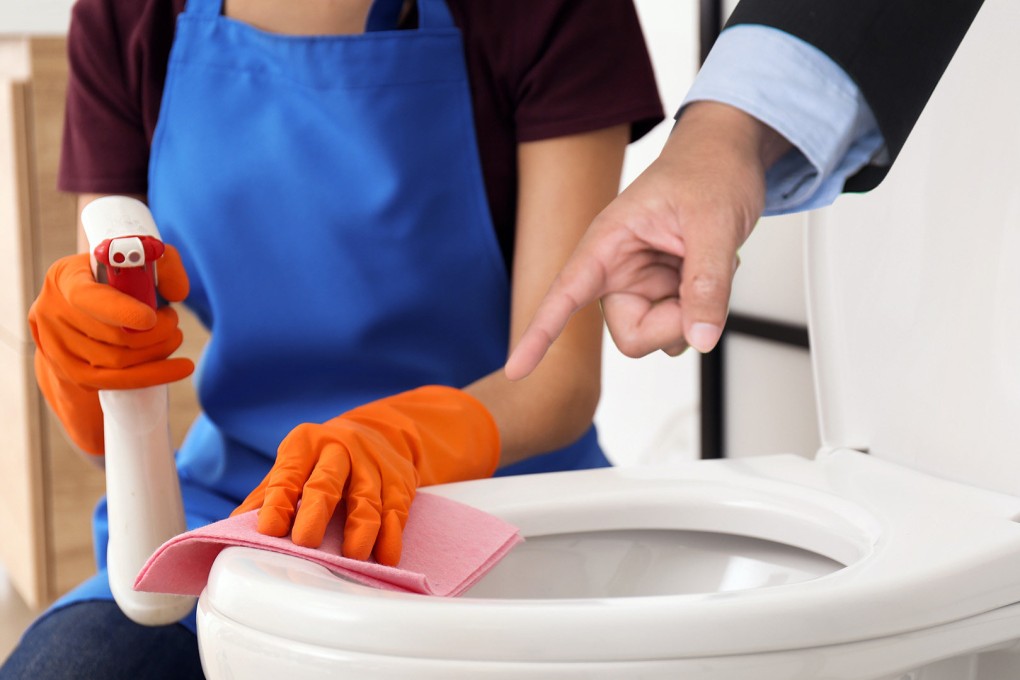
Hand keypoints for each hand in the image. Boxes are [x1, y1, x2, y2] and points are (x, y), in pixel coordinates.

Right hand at [29, 246, 192, 453]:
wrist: (89, 310)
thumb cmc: (120, 281)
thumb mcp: (137, 261)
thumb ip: (164, 264)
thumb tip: (177, 292)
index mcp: (66, 278)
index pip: (88, 298)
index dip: (120, 310)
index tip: (150, 318)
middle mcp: (53, 312)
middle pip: (111, 335)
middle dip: (155, 332)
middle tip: (173, 322)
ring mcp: (58, 347)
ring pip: (116, 361)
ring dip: (157, 351)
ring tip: (174, 336)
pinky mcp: (71, 373)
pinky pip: (115, 381)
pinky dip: (153, 375)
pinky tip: (181, 368)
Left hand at [233, 385, 499, 565]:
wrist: (382, 433)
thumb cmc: (324, 460)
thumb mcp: (294, 465)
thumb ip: (267, 496)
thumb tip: (230, 532)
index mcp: (305, 444)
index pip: (288, 473)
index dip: (278, 501)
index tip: (269, 530)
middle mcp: (339, 449)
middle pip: (327, 482)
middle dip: (317, 512)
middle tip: (306, 542)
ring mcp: (373, 465)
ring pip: (366, 498)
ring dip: (360, 528)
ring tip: (353, 556)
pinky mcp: (400, 482)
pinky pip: (396, 509)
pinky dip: (392, 534)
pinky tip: (387, 556)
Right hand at [504, 102, 790, 379]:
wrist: (728, 155)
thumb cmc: (709, 171)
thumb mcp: (714, 222)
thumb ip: (708, 283)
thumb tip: (701, 339)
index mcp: (608, 241)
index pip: (564, 294)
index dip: (539, 335)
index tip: (515, 370)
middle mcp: (618, 270)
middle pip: (631, 336)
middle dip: (672, 325)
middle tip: (706, 291)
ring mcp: (642, 284)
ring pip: (659, 336)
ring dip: (693, 313)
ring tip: (711, 263)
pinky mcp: (664, 292)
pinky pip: (682, 326)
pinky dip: (706, 307)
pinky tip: (713, 269)